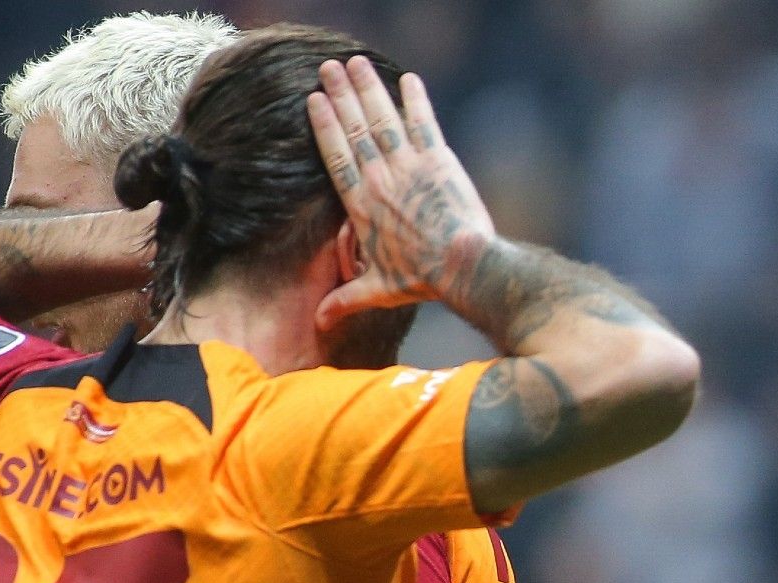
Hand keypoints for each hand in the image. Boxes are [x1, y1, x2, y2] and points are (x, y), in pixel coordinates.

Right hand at [307, 57, 493, 328]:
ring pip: (382, 119)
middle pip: (354, 129)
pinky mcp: (439, 161)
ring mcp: (409, 165)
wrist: (462, 265)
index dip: (325, 126)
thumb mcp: (378, 290)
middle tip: (329, 68)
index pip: (336, 157)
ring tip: (355, 63)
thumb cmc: (421, 279)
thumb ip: (346, 300)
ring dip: (368, 89)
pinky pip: (424, 123)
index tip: (315, 101)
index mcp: (362, 204)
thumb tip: (319, 324)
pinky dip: (416, 100)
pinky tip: (409, 80)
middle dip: (341, 95)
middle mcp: (380, 178)